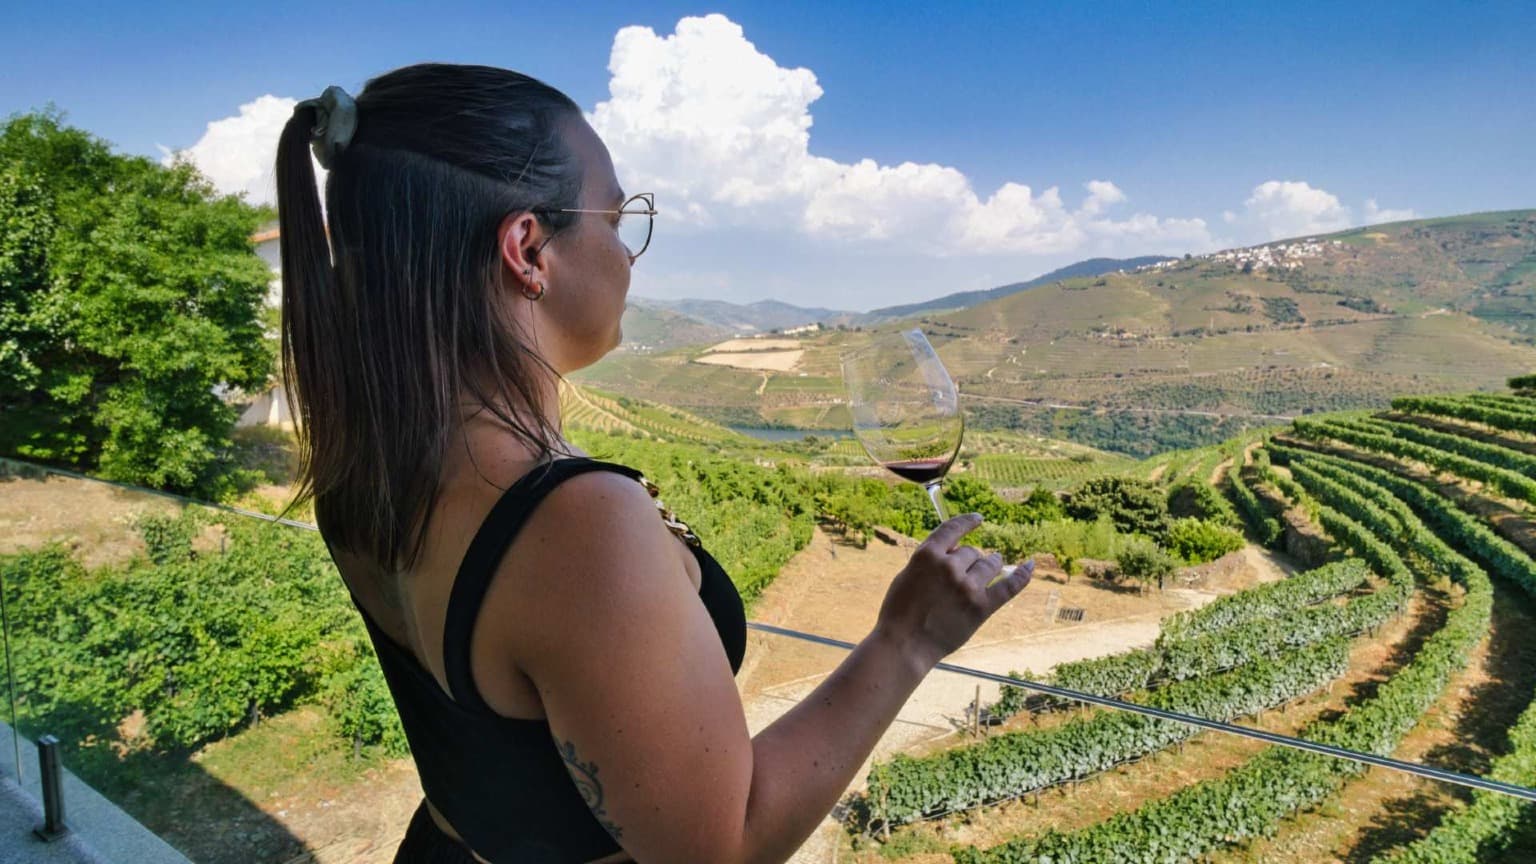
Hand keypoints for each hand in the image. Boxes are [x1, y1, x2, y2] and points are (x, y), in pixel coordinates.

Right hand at [873, 513, 1033, 668]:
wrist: (904, 644)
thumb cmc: (900, 612)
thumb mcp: (908, 575)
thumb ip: (931, 560)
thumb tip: (954, 550)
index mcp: (927, 555)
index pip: (953, 529)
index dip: (968, 522)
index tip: (978, 520)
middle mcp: (949, 567)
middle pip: (971, 552)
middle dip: (969, 560)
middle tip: (963, 574)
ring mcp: (967, 586)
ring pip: (989, 564)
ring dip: (990, 564)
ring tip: (992, 566)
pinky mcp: (981, 606)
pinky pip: (1009, 585)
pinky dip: (1022, 574)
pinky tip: (1029, 565)